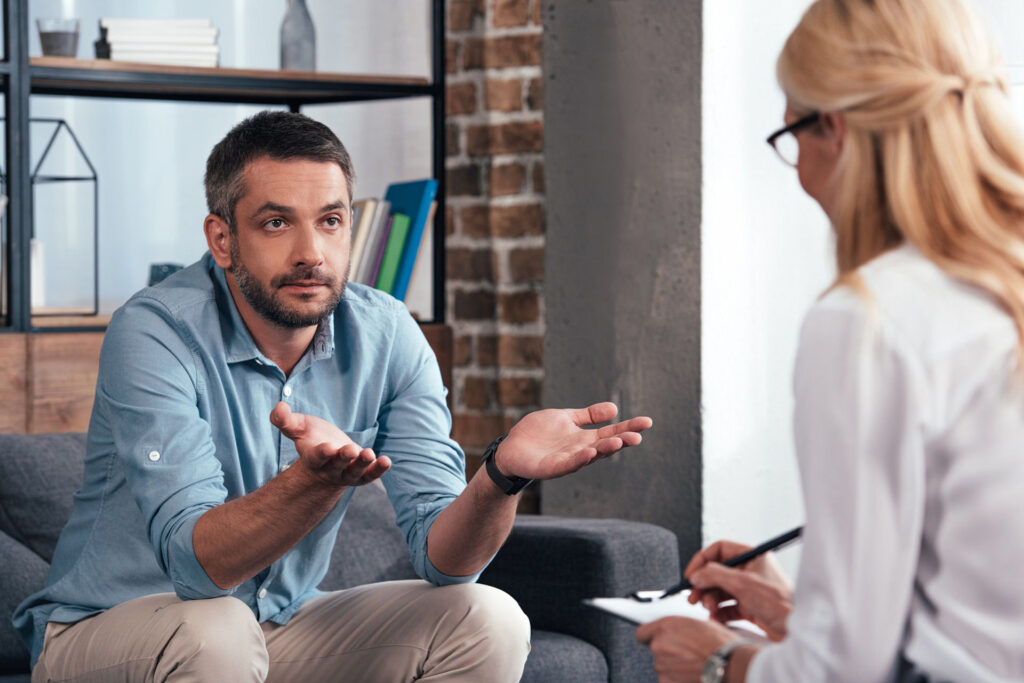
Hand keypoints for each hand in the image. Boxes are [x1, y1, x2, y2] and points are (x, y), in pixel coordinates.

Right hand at [270, 402, 390, 486]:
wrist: (327, 454)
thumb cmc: (311, 437)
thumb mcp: (298, 427)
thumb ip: (285, 420)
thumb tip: (278, 408)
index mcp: (313, 458)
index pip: (317, 458)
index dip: (322, 454)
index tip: (328, 448)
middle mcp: (330, 469)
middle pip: (337, 465)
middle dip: (344, 458)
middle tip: (352, 450)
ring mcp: (346, 473)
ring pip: (354, 472)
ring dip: (363, 464)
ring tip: (370, 453)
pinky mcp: (361, 474)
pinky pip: (370, 475)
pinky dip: (378, 470)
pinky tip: (386, 461)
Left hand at [494, 402, 652, 479]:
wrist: (511, 448)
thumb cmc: (538, 434)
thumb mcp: (565, 418)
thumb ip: (587, 415)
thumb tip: (615, 408)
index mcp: (584, 438)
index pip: (611, 432)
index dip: (628, 427)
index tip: (647, 422)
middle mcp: (579, 450)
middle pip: (605, 445)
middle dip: (621, 441)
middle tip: (638, 436)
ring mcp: (566, 460)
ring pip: (590, 456)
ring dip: (604, 450)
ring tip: (619, 442)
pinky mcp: (551, 468)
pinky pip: (567, 464)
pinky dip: (579, 459)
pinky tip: (589, 452)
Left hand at [636, 616, 739, 682]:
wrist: (731, 665)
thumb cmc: (722, 644)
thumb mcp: (701, 625)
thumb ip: (681, 629)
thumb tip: (680, 633)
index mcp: (666, 626)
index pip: (642, 633)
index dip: (649, 638)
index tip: (655, 641)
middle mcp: (659, 645)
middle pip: (656, 652)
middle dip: (669, 654)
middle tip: (688, 656)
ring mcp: (661, 666)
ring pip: (663, 668)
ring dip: (674, 669)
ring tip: (695, 667)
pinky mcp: (666, 682)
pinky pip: (668, 680)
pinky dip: (678, 680)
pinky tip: (693, 676)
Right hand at [685, 540, 792, 640]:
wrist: (797, 630)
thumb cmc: (780, 603)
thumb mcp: (741, 583)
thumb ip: (714, 575)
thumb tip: (696, 574)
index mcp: (751, 556)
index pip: (720, 550)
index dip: (703, 560)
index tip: (691, 574)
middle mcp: (750, 571)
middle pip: (717, 572)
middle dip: (704, 584)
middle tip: (693, 595)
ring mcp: (750, 590)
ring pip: (720, 590)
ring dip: (710, 600)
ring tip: (708, 608)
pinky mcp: (750, 607)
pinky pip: (727, 606)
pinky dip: (719, 612)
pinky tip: (717, 617)